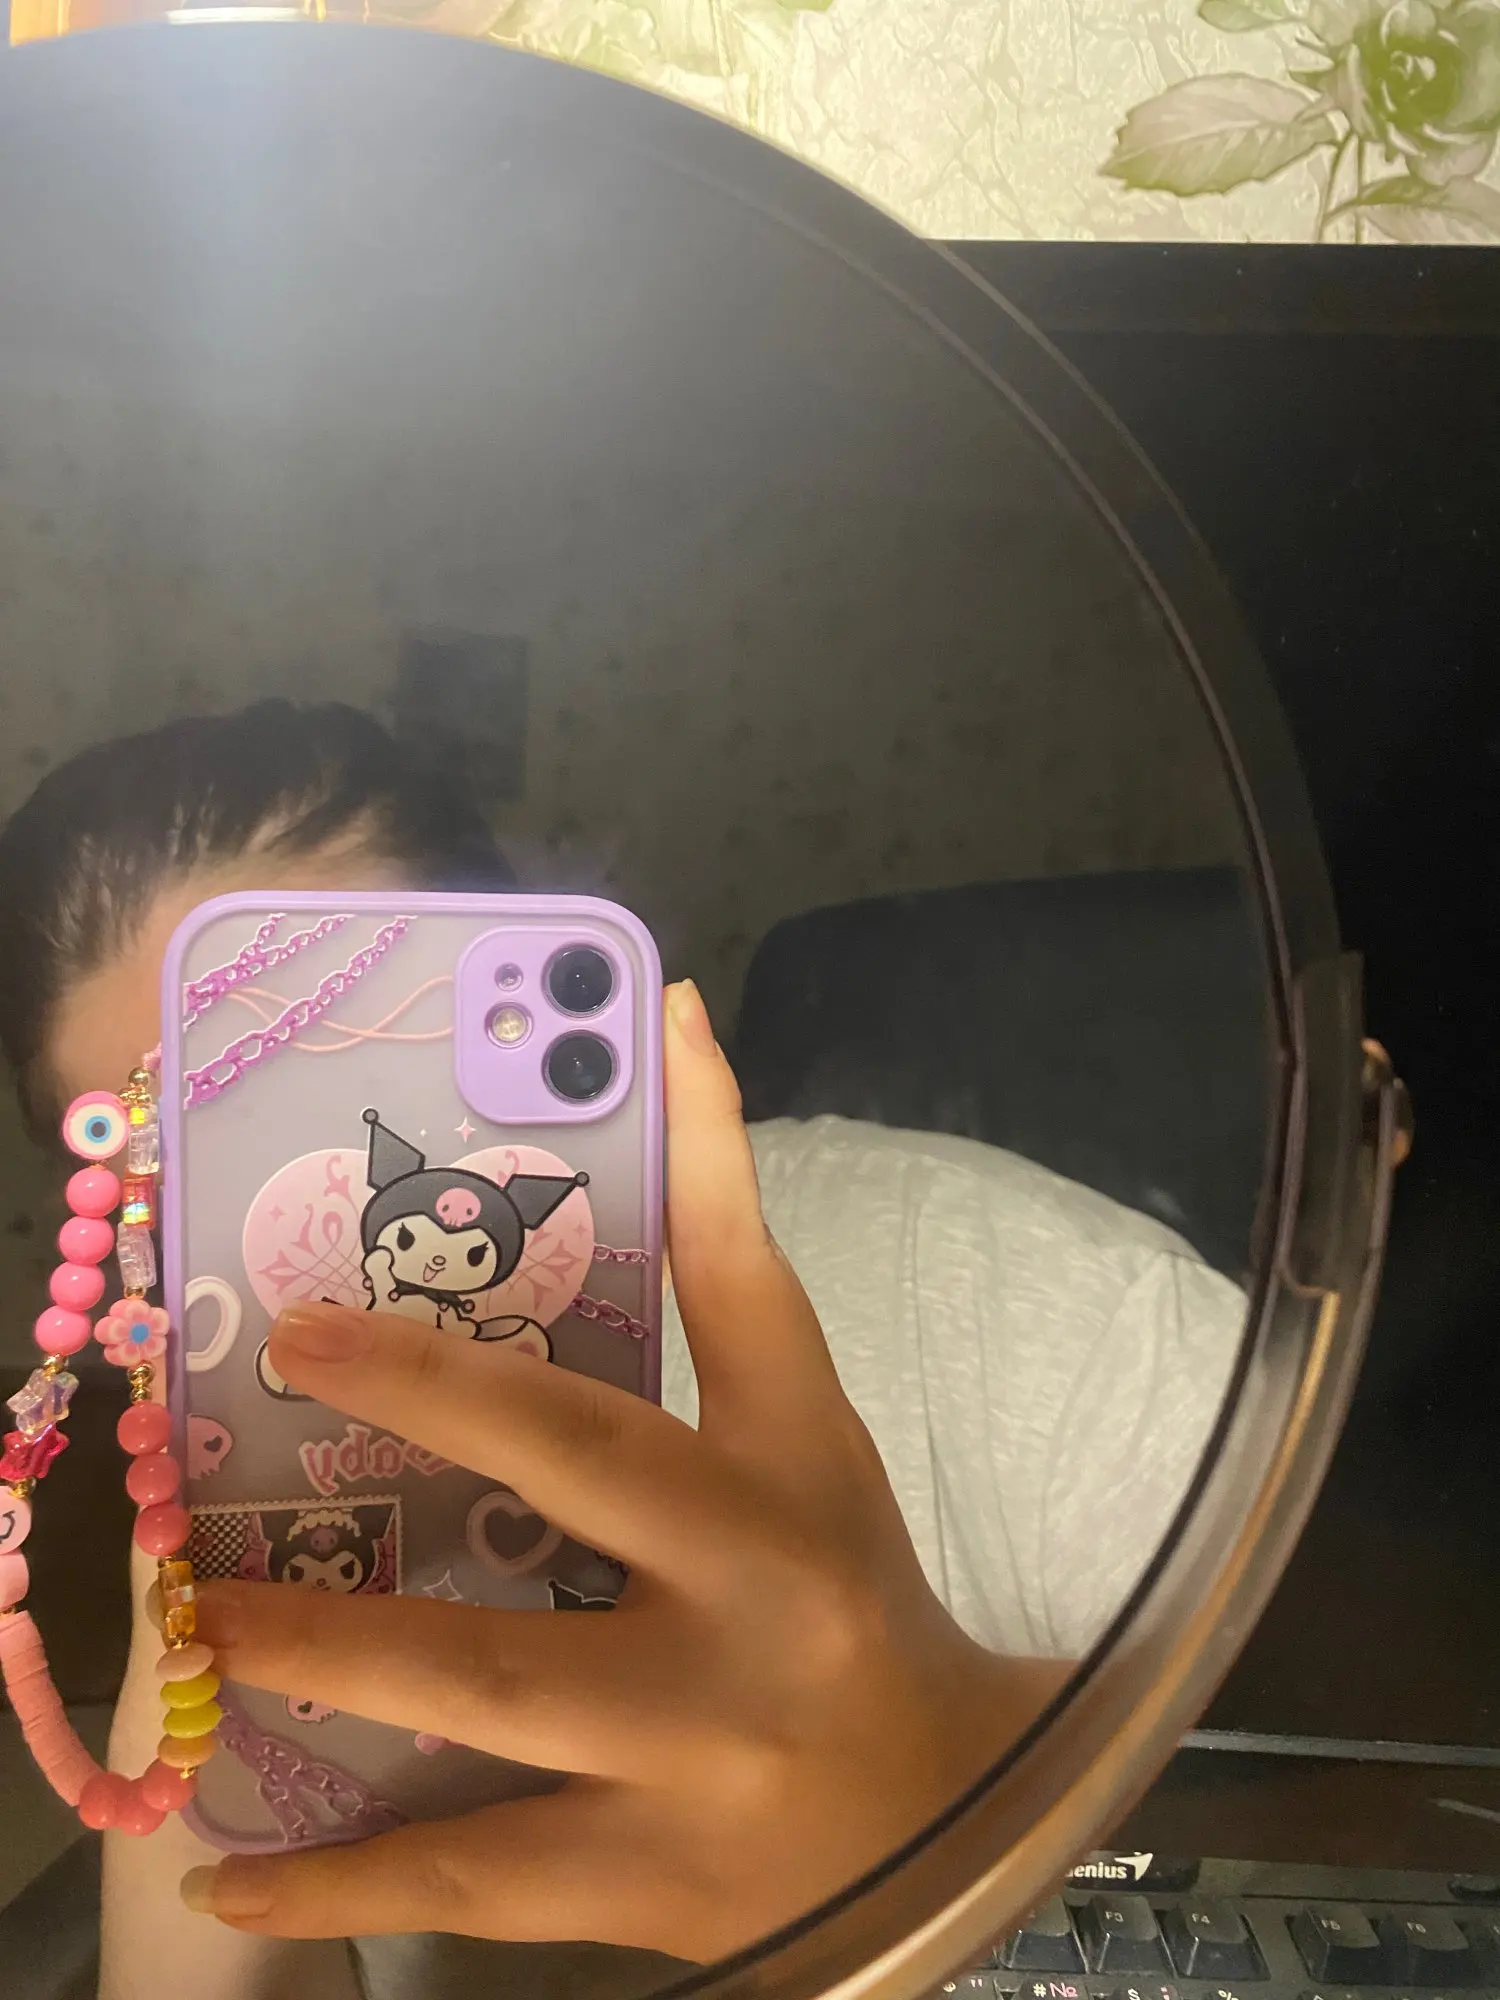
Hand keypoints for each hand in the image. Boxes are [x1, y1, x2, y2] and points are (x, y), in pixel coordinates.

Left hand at [187, 981, 1065, 1959]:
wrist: (946, 1821)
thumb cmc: (844, 1596)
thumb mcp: (801, 1441)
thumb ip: (718, 1289)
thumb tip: (652, 1096)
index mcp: (796, 1464)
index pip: (741, 1278)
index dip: (695, 1147)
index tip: (643, 1023)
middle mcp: (760, 1587)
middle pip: (578, 1462)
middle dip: (423, 1393)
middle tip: (286, 1342)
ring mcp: (704, 1744)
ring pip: (490, 1685)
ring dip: (326, 1646)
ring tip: (194, 1621)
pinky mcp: (652, 1876)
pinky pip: (473, 1876)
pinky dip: (343, 1884)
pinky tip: (226, 1875)